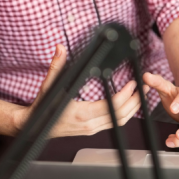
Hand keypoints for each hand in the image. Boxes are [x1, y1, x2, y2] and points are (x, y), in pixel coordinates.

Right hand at [14, 44, 148, 136]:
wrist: (32, 126)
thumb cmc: (42, 108)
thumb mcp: (49, 86)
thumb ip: (56, 66)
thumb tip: (60, 48)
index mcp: (80, 114)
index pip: (110, 106)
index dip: (125, 95)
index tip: (133, 83)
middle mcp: (88, 125)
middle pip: (121, 115)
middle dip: (136, 101)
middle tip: (146, 87)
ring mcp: (90, 129)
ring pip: (120, 122)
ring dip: (134, 108)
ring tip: (143, 94)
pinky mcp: (91, 130)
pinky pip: (114, 124)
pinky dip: (125, 113)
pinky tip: (131, 104)